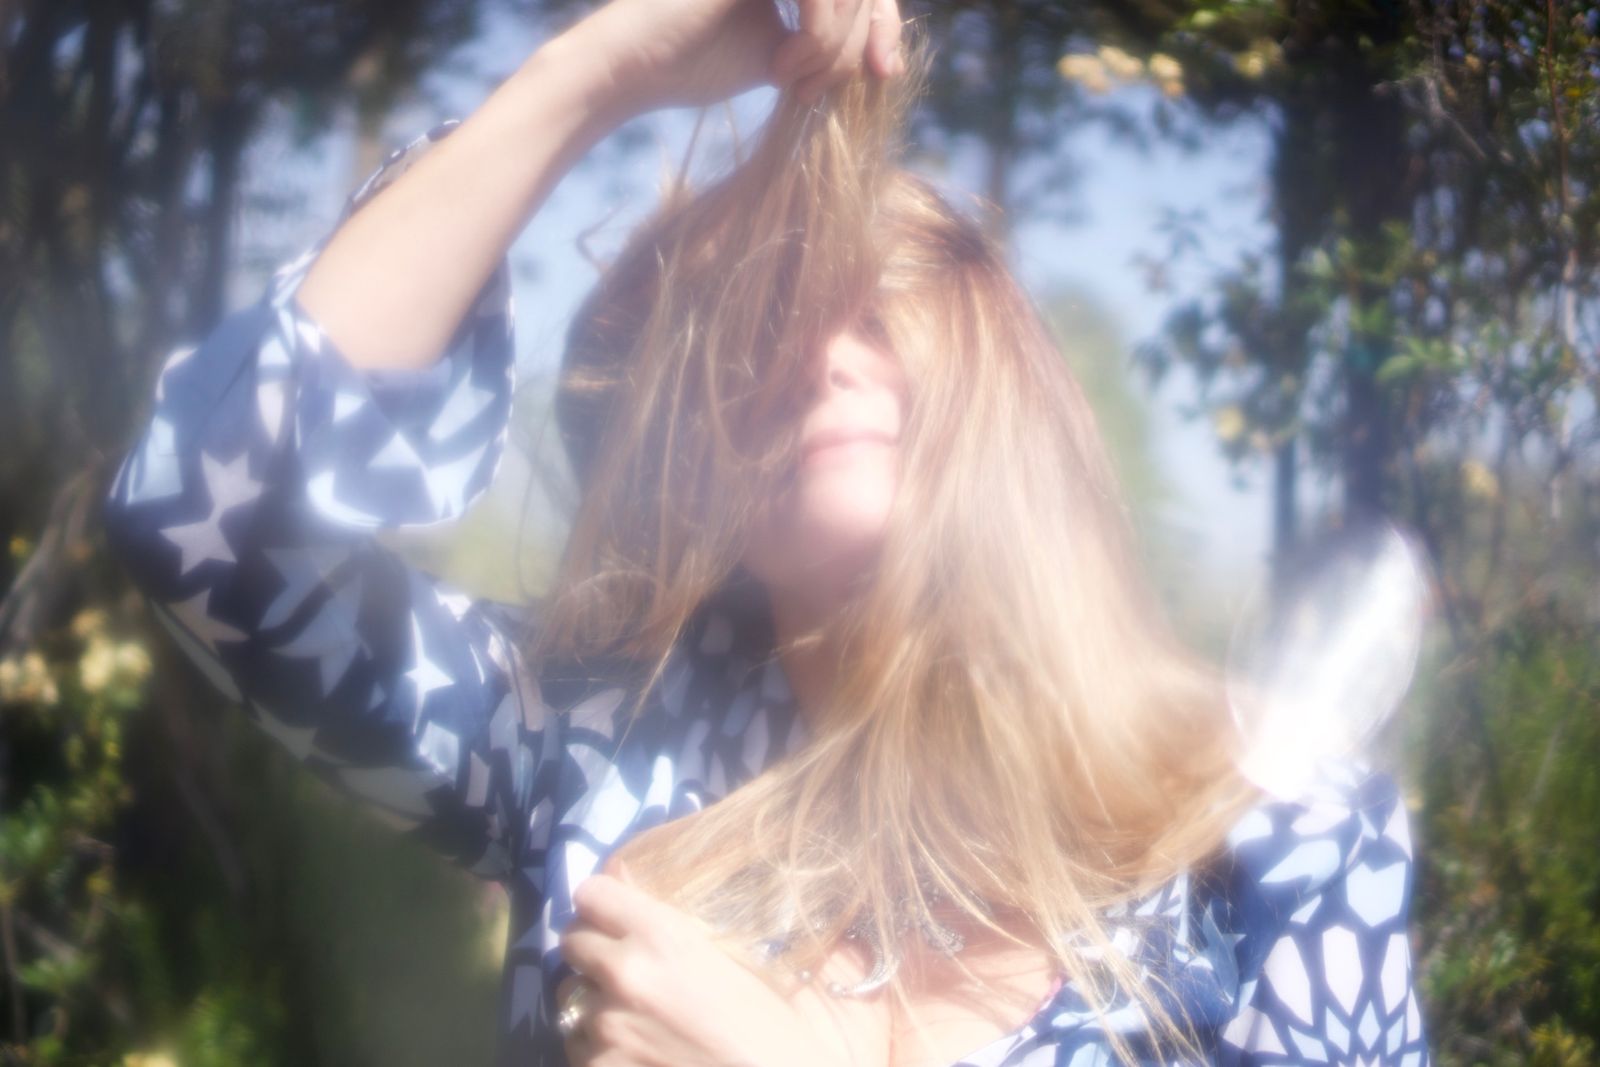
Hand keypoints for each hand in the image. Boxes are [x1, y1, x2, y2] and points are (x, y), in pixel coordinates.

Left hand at [558, 859, 880, 1066]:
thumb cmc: (777, 1036)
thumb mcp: (746, 965)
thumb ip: (692, 929)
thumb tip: (659, 890)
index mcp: (663, 937)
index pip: (592, 893)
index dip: (604, 902)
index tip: (617, 913)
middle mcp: (623, 975)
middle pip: (573, 943)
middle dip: (595, 951)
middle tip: (626, 969)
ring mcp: (603, 1030)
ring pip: (570, 1000)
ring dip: (592, 1004)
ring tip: (630, 1019)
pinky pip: (577, 1049)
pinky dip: (597, 1051)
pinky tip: (633, 1057)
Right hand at [575, 0, 903, 114]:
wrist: (632, 68)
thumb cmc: (692, 67)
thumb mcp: (780, 57)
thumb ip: (825, 46)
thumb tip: (882, 58)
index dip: (884, 24)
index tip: (883, 73)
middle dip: (866, 38)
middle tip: (830, 87)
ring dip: (834, 48)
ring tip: (795, 83)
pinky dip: (817, 38)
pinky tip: (782, 71)